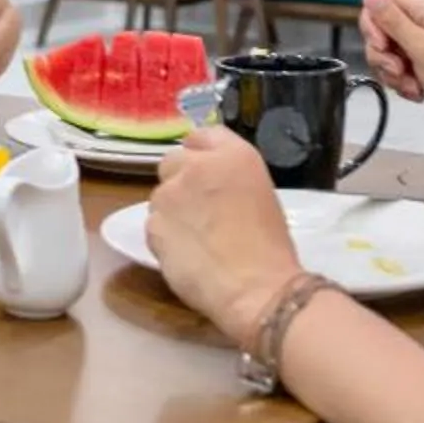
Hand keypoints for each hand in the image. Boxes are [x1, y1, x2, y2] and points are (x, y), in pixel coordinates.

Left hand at [147, 129, 302, 339]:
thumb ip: (230, 179)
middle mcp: (196, 166)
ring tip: (195, 238)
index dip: (201, 155)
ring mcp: (169, 194)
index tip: (205, 174)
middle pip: (173, 161)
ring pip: (160, 195)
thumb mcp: (260, 195)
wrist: (255, 287)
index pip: (202, 136)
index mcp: (233, 154)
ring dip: (171, 210)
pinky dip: (165, 237)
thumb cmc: (270, 248)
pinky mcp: (152, 225)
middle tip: (198, 209)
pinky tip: (185, 255)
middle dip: (181, 180)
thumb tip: (211, 186)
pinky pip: (153, 225)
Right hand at [360, 0, 423, 122]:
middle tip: (400, 71)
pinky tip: (417, 91)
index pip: (379, 3)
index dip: (374, 27)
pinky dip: (404, 81)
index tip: (385, 49)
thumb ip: (393, 20)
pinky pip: (400, 66)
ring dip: (394, 74)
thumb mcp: (422, 48)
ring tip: (413, 86)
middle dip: (383, 55)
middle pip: (380, 29)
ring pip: (388, 51)